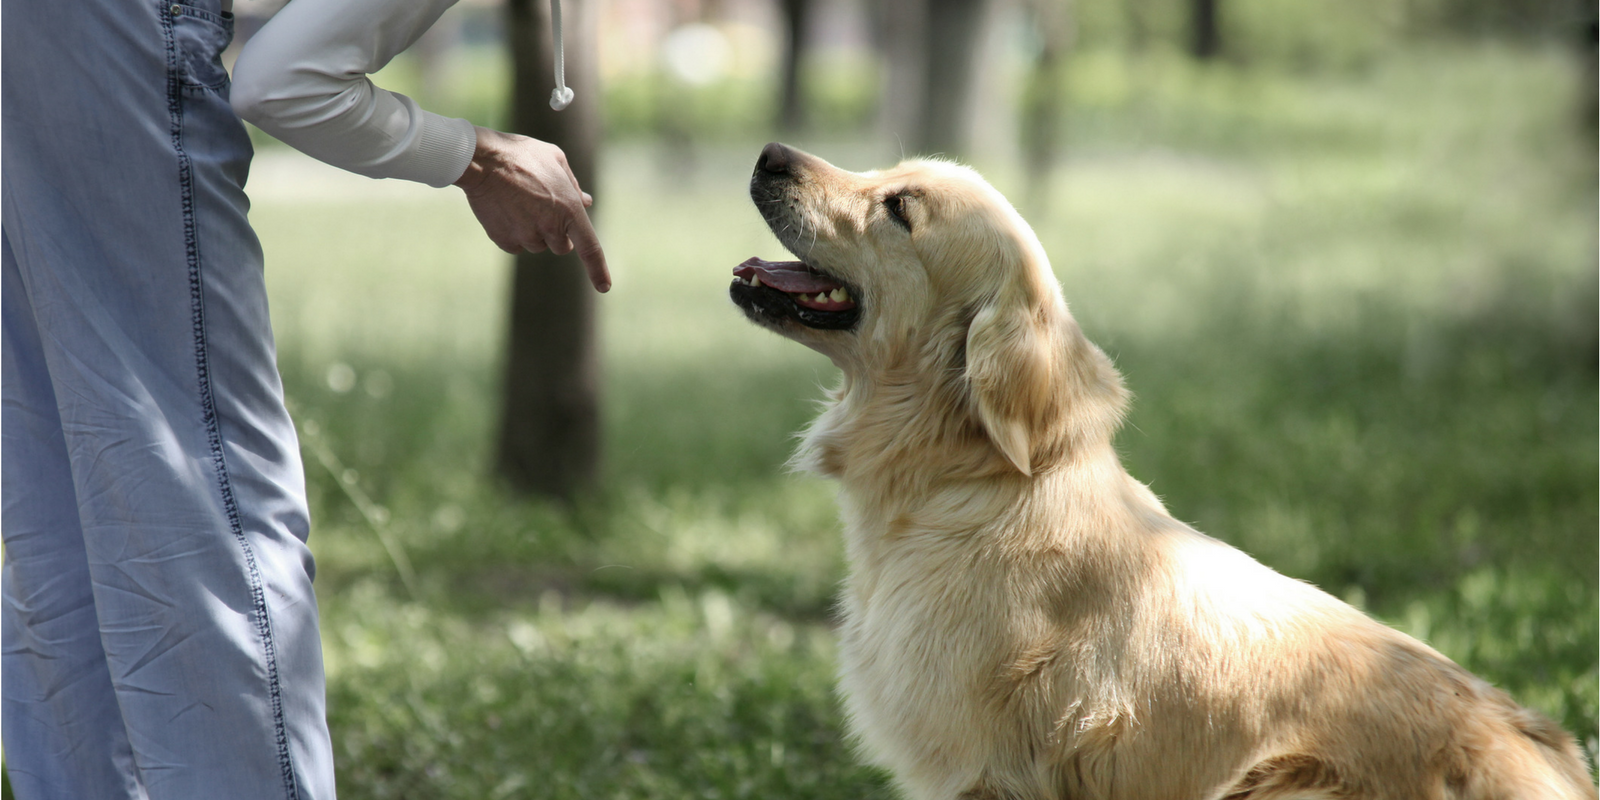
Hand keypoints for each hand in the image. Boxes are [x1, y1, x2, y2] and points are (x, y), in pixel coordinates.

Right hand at [454, 126, 610, 291]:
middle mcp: (550, 228)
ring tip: (519, 203)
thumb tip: (586, 202)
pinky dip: (513, 233)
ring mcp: (526, 236)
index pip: (590, 248)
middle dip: (557, 233)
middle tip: (543, 209)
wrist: (482, 160)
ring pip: (538, 246)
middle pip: (562, 247)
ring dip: (534, 231)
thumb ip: (573, 185)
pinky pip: (516, 246)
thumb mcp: (555, 159)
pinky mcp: (505, 241)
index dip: (598, 270)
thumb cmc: (521, 154)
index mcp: (569, 209)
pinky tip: (505, 210)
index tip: (604, 287)